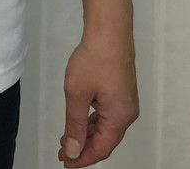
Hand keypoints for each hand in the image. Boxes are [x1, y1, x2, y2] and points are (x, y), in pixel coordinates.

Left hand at [58, 30, 138, 166]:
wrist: (109, 32)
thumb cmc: (95, 58)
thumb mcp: (77, 93)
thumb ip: (74, 123)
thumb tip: (73, 148)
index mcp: (119, 118)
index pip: (100, 149)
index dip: (82, 158)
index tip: (66, 161)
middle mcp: (126, 113)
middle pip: (104, 140)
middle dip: (83, 146)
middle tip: (62, 150)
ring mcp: (125, 102)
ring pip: (105, 127)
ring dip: (86, 133)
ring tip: (67, 136)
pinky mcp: (121, 92)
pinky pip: (106, 114)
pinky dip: (92, 120)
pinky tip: (79, 119)